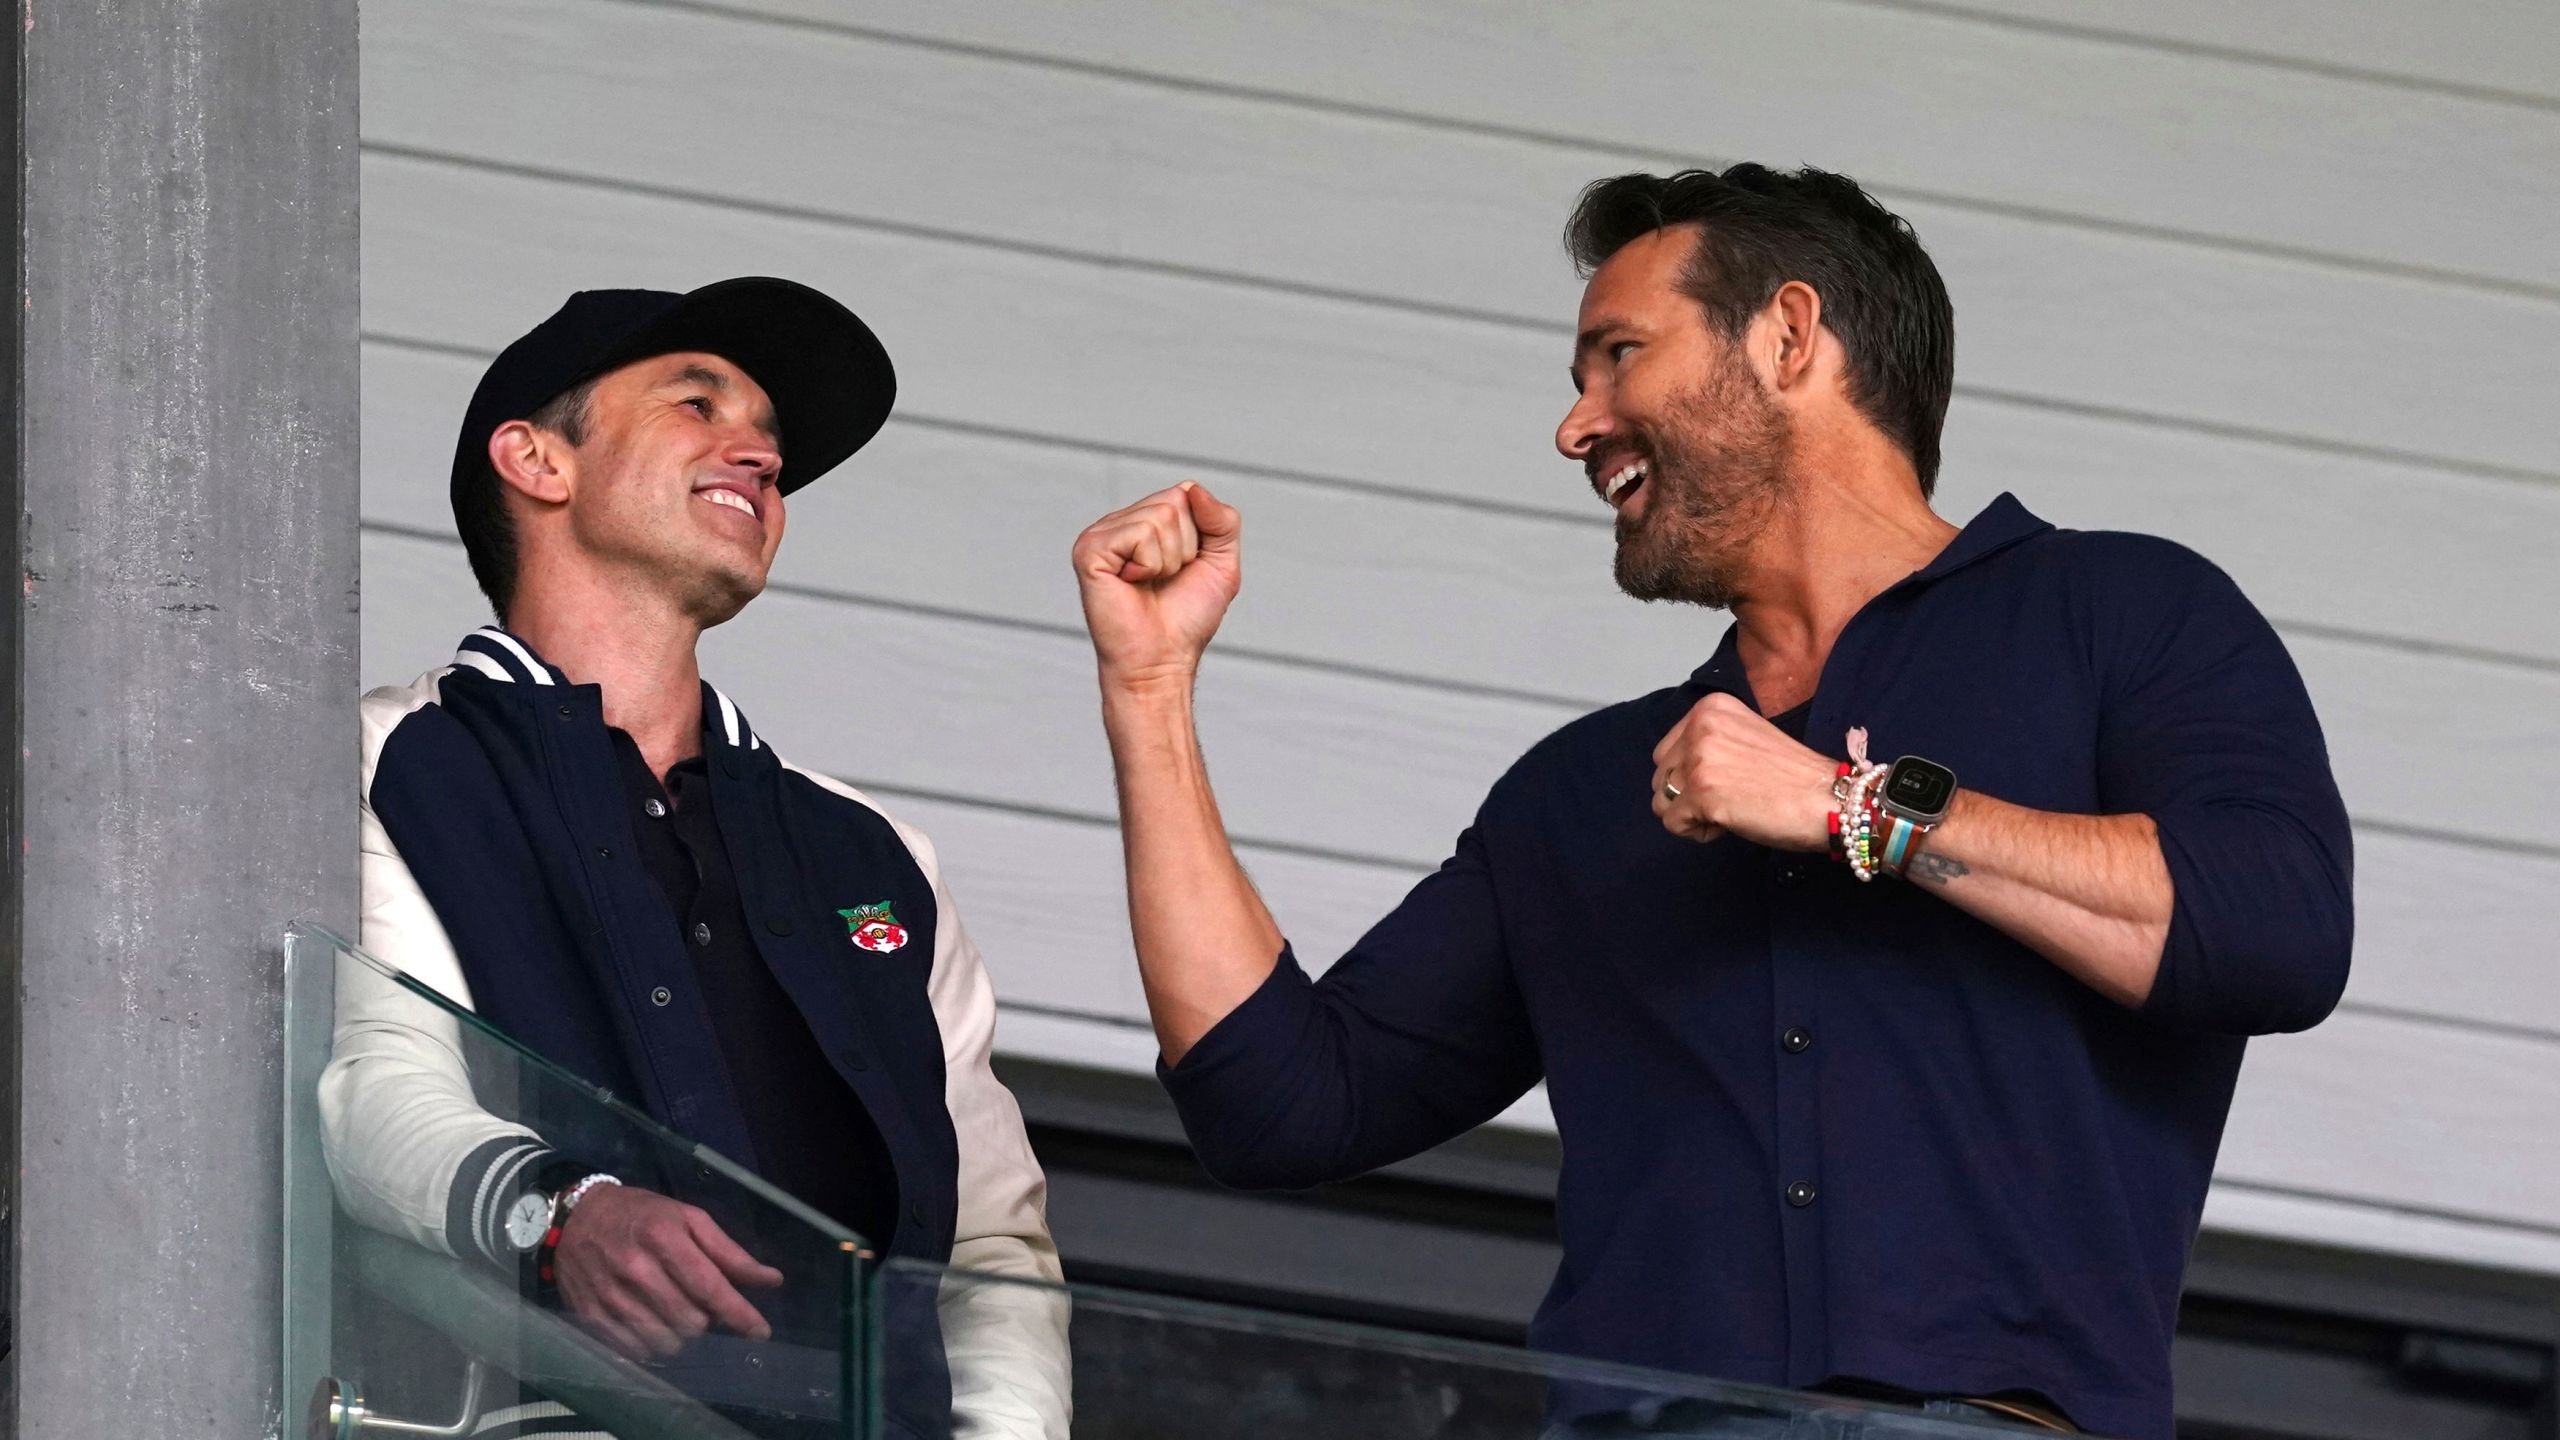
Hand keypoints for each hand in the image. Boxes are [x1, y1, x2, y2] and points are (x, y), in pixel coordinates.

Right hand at [551, 1184, 782, 1359]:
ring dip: (680, 1335)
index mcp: (664, 1238)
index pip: (710, 1287)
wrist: (575, 1218)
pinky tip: (651, 1323)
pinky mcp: (592, 1317)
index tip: (760, 1331)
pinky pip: (636, 1350)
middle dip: (706, 1320)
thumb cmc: (641, 1215)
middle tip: (699, 1305)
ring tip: (674, 1313)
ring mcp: (611, 1297)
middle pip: (691, 1321)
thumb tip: (771, 1280)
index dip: (740, 1314)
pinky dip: (652, 1344)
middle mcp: (636, 1269)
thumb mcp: (688, 1218)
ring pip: (665, 1342)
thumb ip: (729, 1252)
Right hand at [1071, 482, 1241, 692]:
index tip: (1184, 569)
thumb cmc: (1186, 618)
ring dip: (1167, 559)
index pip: (1186, 494)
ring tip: (1149, 584)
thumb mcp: (1221, 564)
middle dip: (1185, 547)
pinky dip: (1148, 565)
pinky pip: (1140, 534)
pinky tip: (1131, 584)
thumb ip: (1222, 521)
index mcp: (1145, 521)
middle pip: (1175, 501)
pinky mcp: (1089, 550)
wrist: (1162, 660)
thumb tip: (1191, 487)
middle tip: (1165, 580)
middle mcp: (1120, 523)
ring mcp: (1101, 534)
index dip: (1199, 535)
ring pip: (1160, 516)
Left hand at [1650, 693, 1837, 850]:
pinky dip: (1698, 832)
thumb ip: (1709, 744)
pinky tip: (1729, 824)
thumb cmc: (1794, 776)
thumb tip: (1673, 775)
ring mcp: (1699, 760)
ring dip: (1691, 815)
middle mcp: (1700, 727)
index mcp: (1710, 708)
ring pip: (1661, 801)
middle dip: (1686, 795)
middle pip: (1660, 776)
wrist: (1830, 799)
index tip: (1729, 780)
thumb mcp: (1745, 738)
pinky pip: (1673, 824)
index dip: (1692, 775)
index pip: (1668, 750)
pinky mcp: (1702, 794)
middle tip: (1728, 799)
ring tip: (1729, 811)